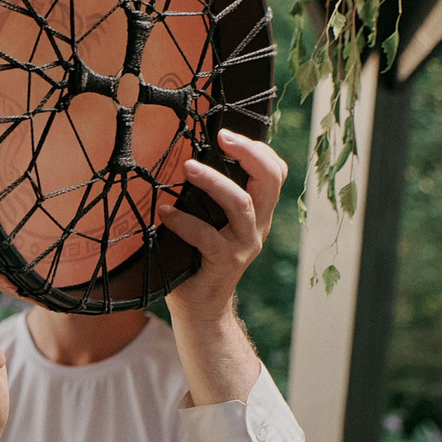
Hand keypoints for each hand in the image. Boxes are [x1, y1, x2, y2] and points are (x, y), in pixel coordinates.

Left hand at [159, 130, 286, 329]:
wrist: (201, 307)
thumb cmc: (198, 257)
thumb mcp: (211, 222)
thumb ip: (209, 197)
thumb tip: (184, 156)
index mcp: (258, 212)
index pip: (275, 172)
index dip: (259, 149)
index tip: (228, 134)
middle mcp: (257, 225)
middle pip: (270, 180)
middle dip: (249, 153)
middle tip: (222, 137)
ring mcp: (244, 244)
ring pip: (240, 203)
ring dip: (213, 181)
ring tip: (188, 167)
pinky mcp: (225, 262)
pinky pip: (207, 236)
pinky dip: (184, 221)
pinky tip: (165, 212)